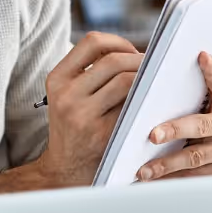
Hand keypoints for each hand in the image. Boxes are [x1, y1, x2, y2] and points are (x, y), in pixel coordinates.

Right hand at [36, 32, 142, 186]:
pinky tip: (153, 103)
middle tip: (153, 68)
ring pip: (126, 81)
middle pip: (113, 61)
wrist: (63, 170)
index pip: (92, 43)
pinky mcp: (102, 135)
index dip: (118, 42)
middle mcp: (66, 95)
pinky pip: (132, 107)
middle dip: (139, 60)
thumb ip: (89, 73)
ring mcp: (83, 116)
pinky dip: (147, 100)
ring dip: (147, 78)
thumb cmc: (73, 128)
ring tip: (155, 83)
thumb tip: (134, 52)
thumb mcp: (67, 96)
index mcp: (57, 79)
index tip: (132, 52)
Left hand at [136, 52, 211, 180]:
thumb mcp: (203, 99)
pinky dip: (174, 179)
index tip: (201, 58)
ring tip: (144, 170)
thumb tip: (194, 57)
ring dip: (168, 164)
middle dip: (175, 131)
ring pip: (196, 158)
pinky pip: (197, 178)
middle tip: (152, 136)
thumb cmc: (202, 117)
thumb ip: (200, 84)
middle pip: (202, 127)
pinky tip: (155, 182)